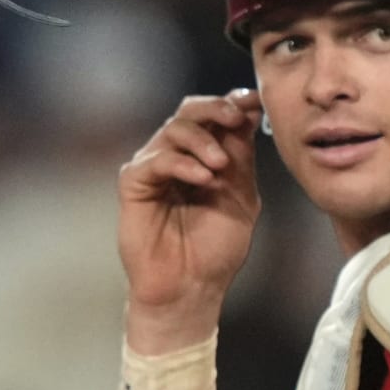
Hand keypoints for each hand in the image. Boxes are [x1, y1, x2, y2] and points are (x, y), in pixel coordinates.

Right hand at [118, 91, 263, 352]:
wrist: (191, 287)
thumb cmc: (215, 249)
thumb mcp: (241, 196)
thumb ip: (242, 157)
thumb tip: (249, 113)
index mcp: (205, 157)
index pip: (214, 117)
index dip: (234, 103)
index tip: (255, 102)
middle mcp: (178, 156)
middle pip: (190, 112)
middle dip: (217, 109)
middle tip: (236, 120)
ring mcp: (154, 168)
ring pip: (174, 129)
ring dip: (203, 141)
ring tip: (220, 166)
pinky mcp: (134, 183)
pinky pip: (156, 159)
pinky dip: (183, 163)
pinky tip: (203, 179)